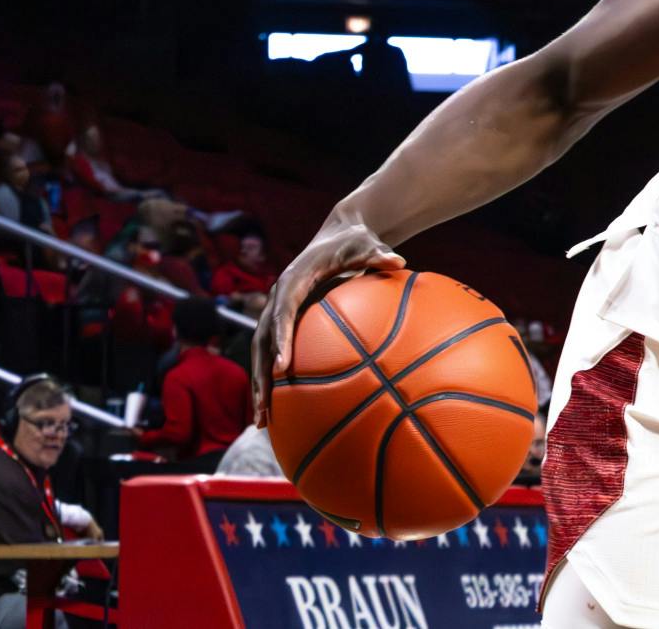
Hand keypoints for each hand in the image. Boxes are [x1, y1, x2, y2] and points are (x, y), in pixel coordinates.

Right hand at [251, 216, 404, 424]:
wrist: (338, 234)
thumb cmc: (354, 241)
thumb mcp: (366, 243)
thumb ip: (378, 254)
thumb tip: (398, 261)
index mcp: (293, 280)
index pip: (283, 312)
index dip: (281, 339)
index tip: (284, 367)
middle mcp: (278, 297)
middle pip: (262, 341)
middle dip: (260, 376)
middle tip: (263, 410)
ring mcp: (278, 311)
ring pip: (262, 353)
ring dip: (259, 387)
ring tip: (261, 423)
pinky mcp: (285, 321)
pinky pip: (275, 353)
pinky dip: (274, 381)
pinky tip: (281, 411)